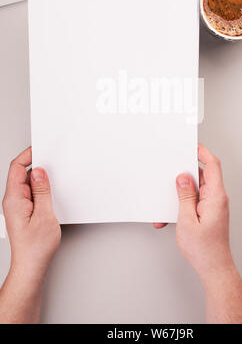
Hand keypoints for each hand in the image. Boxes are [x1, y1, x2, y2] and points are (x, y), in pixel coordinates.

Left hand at [2, 147, 60, 278]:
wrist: (31, 266)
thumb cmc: (35, 247)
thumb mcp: (45, 215)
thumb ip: (42, 191)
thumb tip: (39, 171)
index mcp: (14, 199)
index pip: (16, 167)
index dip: (28, 155)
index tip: (41, 149)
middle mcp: (12, 201)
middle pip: (21, 173)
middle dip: (37, 165)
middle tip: (52, 162)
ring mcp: (17, 206)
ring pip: (27, 183)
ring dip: (40, 179)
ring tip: (53, 179)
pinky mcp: (23, 211)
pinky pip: (31, 193)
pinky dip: (41, 189)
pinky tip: (50, 193)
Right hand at [154, 143, 232, 282]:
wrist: (213, 268)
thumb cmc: (204, 249)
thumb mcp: (187, 220)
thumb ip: (185, 196)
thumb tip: (183, 177)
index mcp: (216, 196)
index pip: (212, 165)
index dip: (202, 152)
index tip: (192, 145)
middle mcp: (217, 198)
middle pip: (202, 175)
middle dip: (185, 173)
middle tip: (172, 169)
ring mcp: (213, 205)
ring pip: (196, 188)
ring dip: (181, 194)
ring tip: (169, 203)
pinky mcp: (208, 212)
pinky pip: (194, 200)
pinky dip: (182, 205)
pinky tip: (172, 216)